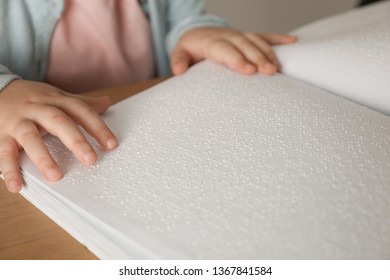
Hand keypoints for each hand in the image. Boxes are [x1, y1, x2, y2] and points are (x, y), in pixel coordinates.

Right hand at [0, 80, 117, 192]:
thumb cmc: (33, 98)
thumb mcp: (57, 97)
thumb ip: (81, 103)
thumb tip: (107, 102)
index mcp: (55, 100)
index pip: (81, 111)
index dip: (97, 127)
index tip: (112, 145)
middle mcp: (37, 109)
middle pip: (58, 121)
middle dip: (75, 140)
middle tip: (91, 160)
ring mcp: (18, 121)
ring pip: (30, 137)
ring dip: (43, 157)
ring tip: (56, 176)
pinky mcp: (1, 134)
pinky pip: (4, 152)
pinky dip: (9, 169)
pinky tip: (17, 186)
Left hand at [171, 27, 296, 75]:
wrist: (198, 32)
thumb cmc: (191, 47)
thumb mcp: (180, 52)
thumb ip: (178, 60)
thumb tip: (178, 72)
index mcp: (212, 42)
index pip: (225, 50)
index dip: (237, 59)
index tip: (248, 71)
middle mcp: (229, 36)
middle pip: (245, 45)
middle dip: (258, 58)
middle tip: (270, 72)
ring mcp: (240, 35)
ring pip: (257, 41)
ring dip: (269, 53)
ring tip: (279, 68)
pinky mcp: (248, 36)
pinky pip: (265, 35)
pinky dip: (279, 38)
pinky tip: (293, 42)